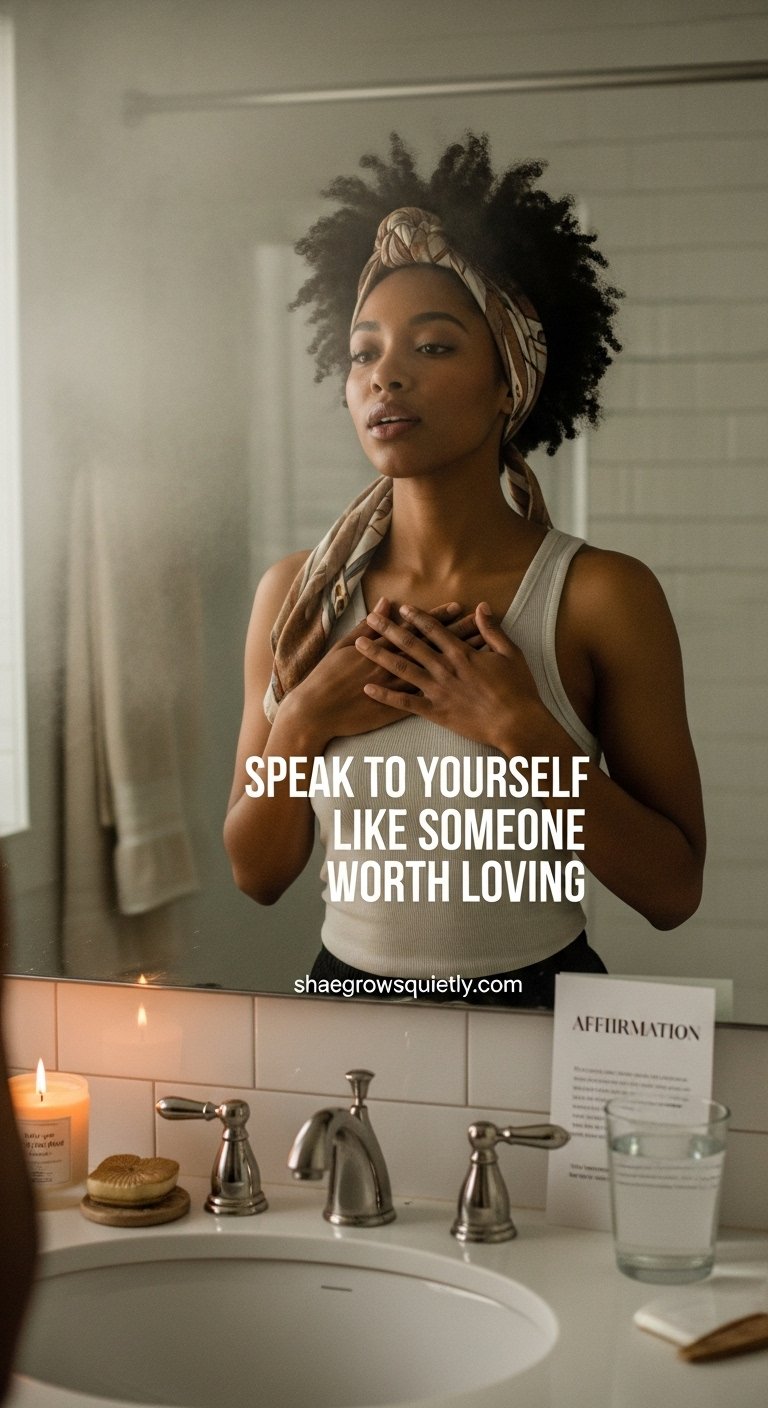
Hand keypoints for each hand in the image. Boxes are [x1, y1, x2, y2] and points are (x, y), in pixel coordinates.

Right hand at [285, 599, 469, 742]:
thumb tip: (386, 603)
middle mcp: (392, 667)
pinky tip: (463, 688)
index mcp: (380, 649)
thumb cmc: (326, 677)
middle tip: (479, 624)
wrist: (315, 711)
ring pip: (434, 672)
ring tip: (478, 653)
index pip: (415, 629)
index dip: (437, 618)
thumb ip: (368, 625)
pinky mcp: (394, 709)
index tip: (458, 606)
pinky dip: (445, 691)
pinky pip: (425, 699)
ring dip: (455, 663)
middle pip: (430, 648)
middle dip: (456, 635)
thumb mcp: (344, 646)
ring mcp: (395, 689)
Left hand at [354, 601, 544, 749]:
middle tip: (370, 617)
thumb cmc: (518, 689)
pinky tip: (368, 688)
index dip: (415, 617)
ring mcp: (438, 690)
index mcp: (462, 654)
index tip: (399, 608)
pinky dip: (386, 695)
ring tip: (360, 645)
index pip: (433, 630)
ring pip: (402, 669)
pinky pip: (405, 703)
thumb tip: (481, 607)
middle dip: (388, 630)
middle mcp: (445, 669)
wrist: (517, 723)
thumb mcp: (511, 653)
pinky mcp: (435, 711)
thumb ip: (492, 630)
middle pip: (410, 645)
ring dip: (379, 655)